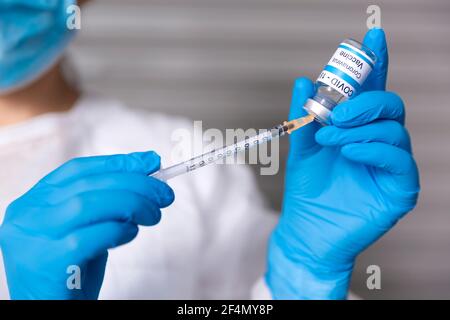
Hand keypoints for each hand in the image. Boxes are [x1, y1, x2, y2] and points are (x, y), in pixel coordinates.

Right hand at [0, 151, 173, 298]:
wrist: (51, 312)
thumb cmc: (72, 269)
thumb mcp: (88, 227)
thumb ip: (109, 200)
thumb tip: (147, 165)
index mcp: (34, 201)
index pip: (77, 169)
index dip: (117, 162)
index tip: (150, 161)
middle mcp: (26, 215)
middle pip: (87, 184)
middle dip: (134, 183)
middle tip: (164, 194)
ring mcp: (32, 239)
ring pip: (88, 204)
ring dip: (131, 204)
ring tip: (154, 214)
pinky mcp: (47, 262)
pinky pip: (92, 236)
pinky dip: (120, 230)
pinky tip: (132, 233)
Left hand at [266, 28, 419, 298]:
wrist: (306, 230)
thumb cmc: (307, 191)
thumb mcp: (302, 148)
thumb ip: (304, 117)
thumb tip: (304, 81)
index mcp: (358, 129)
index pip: (372, 91)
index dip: (376, 63)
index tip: (373, 37)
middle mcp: (378, 143)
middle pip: (390, 105)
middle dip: (363, 102)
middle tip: (336, 113)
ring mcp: (391, 165)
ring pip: (393, 130)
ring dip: (360, 129)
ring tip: (331, 138)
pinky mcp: (399, 189)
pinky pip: (398, 160)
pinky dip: (373, 150)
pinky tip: (350, 152)